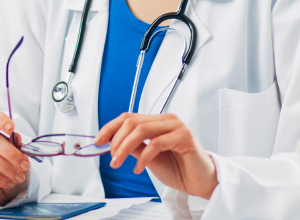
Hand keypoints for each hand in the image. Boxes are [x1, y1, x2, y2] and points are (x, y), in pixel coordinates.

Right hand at [0, 110, 30, 206]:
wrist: (0, 194)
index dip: (1, 120)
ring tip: (18, 177)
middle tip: (24, 165)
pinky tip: (8, 183)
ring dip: (5, 166)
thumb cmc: (8, 172)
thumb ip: (17, 147)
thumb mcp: (17, 160)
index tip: (11, 128)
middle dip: (11, 153)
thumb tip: (16, 136)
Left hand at [96, 113, 217, 199]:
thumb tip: (112, 141)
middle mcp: (166, 119)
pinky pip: (156, 143)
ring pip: (141, 129)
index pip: (128, 117)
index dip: (110, 127)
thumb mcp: (148, 156)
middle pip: (131, 121)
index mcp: (157, 121)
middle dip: (116, 139)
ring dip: (125, 147)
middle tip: (110, 157)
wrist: (202, 183)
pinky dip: (143, 157)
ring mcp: (176, 125)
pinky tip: (138, 168)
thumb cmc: (178, 169)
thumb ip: (134, 146)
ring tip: (118, 162)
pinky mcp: (184, 136)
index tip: (98, 140)